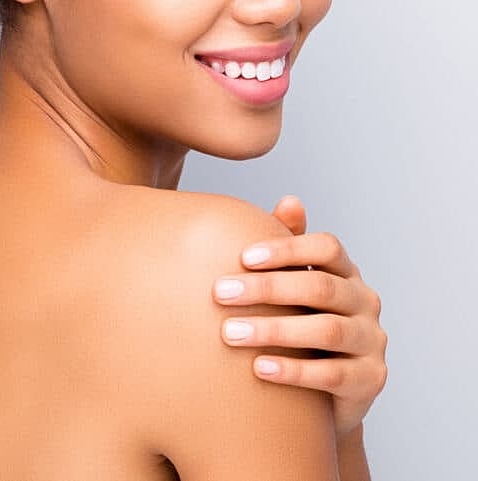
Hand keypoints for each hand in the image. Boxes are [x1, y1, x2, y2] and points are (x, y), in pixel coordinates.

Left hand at [212, 194, 387, 441]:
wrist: (327, 393)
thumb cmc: (303, 323)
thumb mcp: (296, 284)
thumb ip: (291, 247)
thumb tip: (290, 201)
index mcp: (347, 272)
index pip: (327, 248)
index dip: (287, 249)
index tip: (243, 256)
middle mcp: (365, 302)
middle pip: (320, 287)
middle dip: (267, 288)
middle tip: (221, 293)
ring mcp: (372, 341)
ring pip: (326, 330)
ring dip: (274, 330)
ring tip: (230, 333)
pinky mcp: (370, 380)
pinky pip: (332, 374)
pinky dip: (293, 370)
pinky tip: (258, 368)